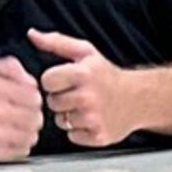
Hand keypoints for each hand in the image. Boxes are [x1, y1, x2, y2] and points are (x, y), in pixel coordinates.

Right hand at [0, 56, 44, 161]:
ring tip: (17, 124)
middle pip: (35, 117)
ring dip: (28, 130)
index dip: (33, 97)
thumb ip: (11, 68)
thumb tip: (30, 81)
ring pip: (32, 135)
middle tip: (23, 113)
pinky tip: (11, 135)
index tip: (28, 99)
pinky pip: (23, 150)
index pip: (34, 96)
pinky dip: (20, 144)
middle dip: (32, 114)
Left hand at [26, 29, 150, 149]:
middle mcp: (89, 97)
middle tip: (76, 95)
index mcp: (83, 74)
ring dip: (69, 116)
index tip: (65, 81)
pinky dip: (79, 131)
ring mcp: (94, 119)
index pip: (47, 81)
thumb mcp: (85, 52)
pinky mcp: (98, 136)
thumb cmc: (107, 76)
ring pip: (61, 121)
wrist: (138, 99)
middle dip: (60, 99)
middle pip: (52, 102)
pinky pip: (73, 136)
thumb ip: (56, 42)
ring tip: (84, 108)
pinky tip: (90, 121)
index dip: (53, 81)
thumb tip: (32, 34)